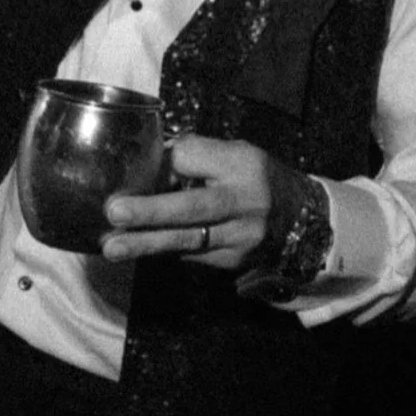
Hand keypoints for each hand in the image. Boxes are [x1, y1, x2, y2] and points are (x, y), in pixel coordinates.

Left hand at [99, 134, 305, 270]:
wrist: (302, 218)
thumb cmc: (254, 178)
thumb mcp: (235, 154)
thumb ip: (196, 156)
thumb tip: (147, 164)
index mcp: (242, 164)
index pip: (193, 157)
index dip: (164, 161)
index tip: (141, 165)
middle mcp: (245, 201)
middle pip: (193, 207)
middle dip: (150, 212)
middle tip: (115, 212)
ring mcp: (241, 237)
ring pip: (187, 240)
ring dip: (146, 244)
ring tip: (112, 247)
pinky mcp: (234, 262)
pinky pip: (191, 256)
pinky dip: (162, 250)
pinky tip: (136, 248)